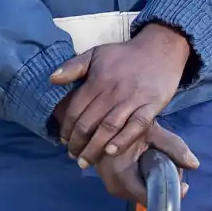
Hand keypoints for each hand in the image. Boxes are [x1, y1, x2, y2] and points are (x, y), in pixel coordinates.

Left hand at [50, 24, 190, 166]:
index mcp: (97, 80)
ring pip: (109, 128)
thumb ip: (73, 66)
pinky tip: (110, 152)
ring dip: (94, 148)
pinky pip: (136, 127)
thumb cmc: (125, 55)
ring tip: (85, 161)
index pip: (76, 110)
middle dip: (77, 143)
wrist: (160, 48)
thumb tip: (51, 79)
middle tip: (72, 155)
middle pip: (89, 123)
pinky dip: (122, 141)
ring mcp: (133, 99)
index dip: (66, 128)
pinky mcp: (151, 106)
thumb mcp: (96, 53)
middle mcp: (113, 91)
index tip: (63, 141)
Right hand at [93, 122, 198, 205]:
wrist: (101, 123)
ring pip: (142, 195)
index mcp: (121, 175)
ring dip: (155, 184)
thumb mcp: (152, 131)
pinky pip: (135, 190)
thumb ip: (173, 146)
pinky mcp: (113, 186)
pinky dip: (146, 181)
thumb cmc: (126, 124)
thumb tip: (195, 165)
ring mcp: (112, 188)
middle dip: (164, 186)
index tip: (184, 185)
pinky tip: (151, 166)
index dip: (169, 194)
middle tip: (174, 168)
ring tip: (164, 164)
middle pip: (147, 198)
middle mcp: (114, 186)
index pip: (149, 198)